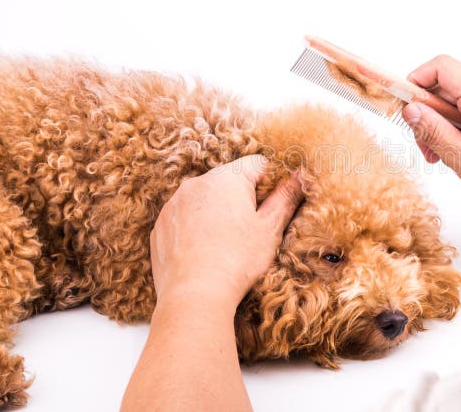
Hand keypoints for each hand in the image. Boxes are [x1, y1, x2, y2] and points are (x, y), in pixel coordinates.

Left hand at [150, 155, 303, 309]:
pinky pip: (184, 218)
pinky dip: (195, 228)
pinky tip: (205, 251)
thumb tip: (299, 177)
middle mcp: (195, 184)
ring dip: (217, 212)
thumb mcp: (270, 229)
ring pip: (204, 199)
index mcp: (226, 179)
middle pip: (228, 180)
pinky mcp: (160, 226)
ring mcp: (174, 204)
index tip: (271, 206)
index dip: (270, 182)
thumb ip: (285, 197)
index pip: (256, 164)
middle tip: (250, 229)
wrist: (194, 296)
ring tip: (225, 243)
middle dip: (241, 198)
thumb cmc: (237, 261)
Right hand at [403, 55, 460, 210]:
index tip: (403, 106)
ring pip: (458, 99)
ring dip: (445, 124)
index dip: (415, 81)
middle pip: (446, 86)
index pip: (440, 66)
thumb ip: (435, 132)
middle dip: (428, 115)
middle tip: (427, 150)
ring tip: (449, 156)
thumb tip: (409, 108)